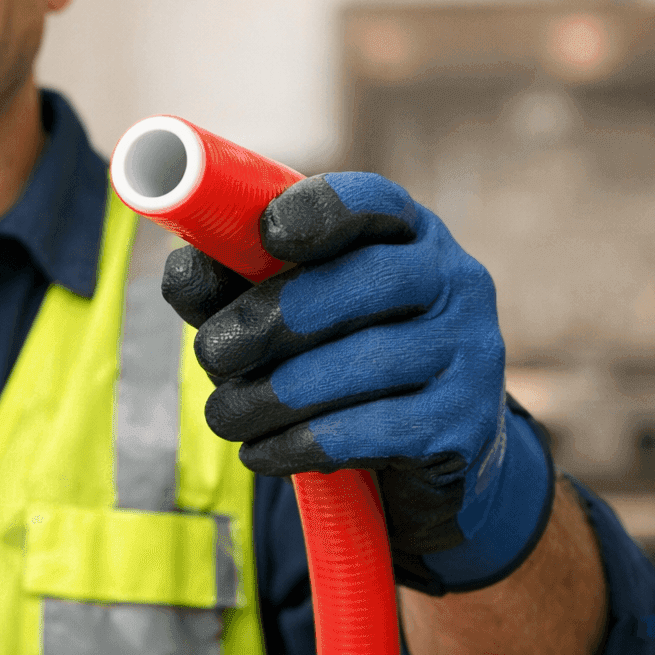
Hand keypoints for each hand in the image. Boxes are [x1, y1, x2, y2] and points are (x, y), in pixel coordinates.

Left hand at [162, 172, 552, 593]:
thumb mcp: (278, 309)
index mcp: (408, 233)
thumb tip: (183, 270)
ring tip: (222, 416)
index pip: (372, 201)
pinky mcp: (464, 426)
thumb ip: (228, 282)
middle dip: (273, 319)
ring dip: (274, 395)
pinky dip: (303, 443)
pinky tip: (262, 451)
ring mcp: (471, 353)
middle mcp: (455, 281)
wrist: (425, 453)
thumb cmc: (335, 356)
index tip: (264, 235)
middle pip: (364, 283)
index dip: (317, 212)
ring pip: (364, 365)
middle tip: (211, 354)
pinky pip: (374, 431)